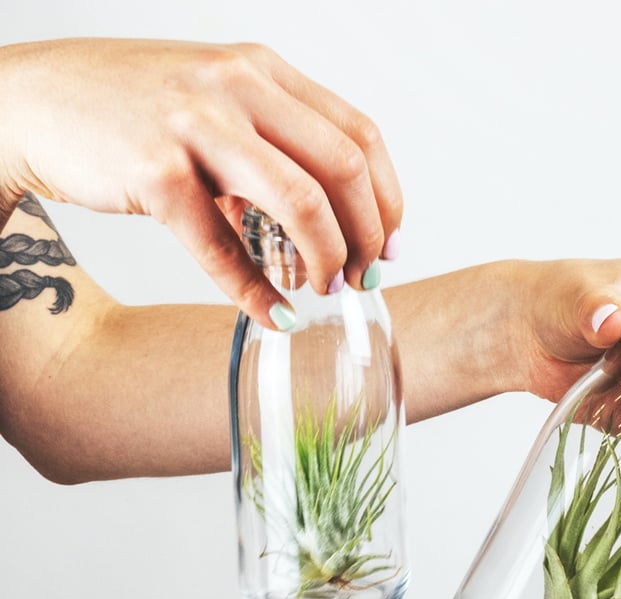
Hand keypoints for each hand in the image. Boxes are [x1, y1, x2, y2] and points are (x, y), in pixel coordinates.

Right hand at [0, 38, 402, 328]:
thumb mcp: (214, 107)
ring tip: (324, 291)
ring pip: (300, 201)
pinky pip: (222, 246)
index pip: (359, 135)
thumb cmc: (132, 112)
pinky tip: (271, 313)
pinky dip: (254, 290)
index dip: (388, 198)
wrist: (32, 102)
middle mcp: (237, 86)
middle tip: (364, 277)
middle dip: (368, 235)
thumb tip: (326, 229)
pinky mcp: (153, 171)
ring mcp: (195, 124)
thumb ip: (273, 151)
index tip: (392, 244)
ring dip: (326, 258)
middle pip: (344, 168)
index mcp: (262, 70)